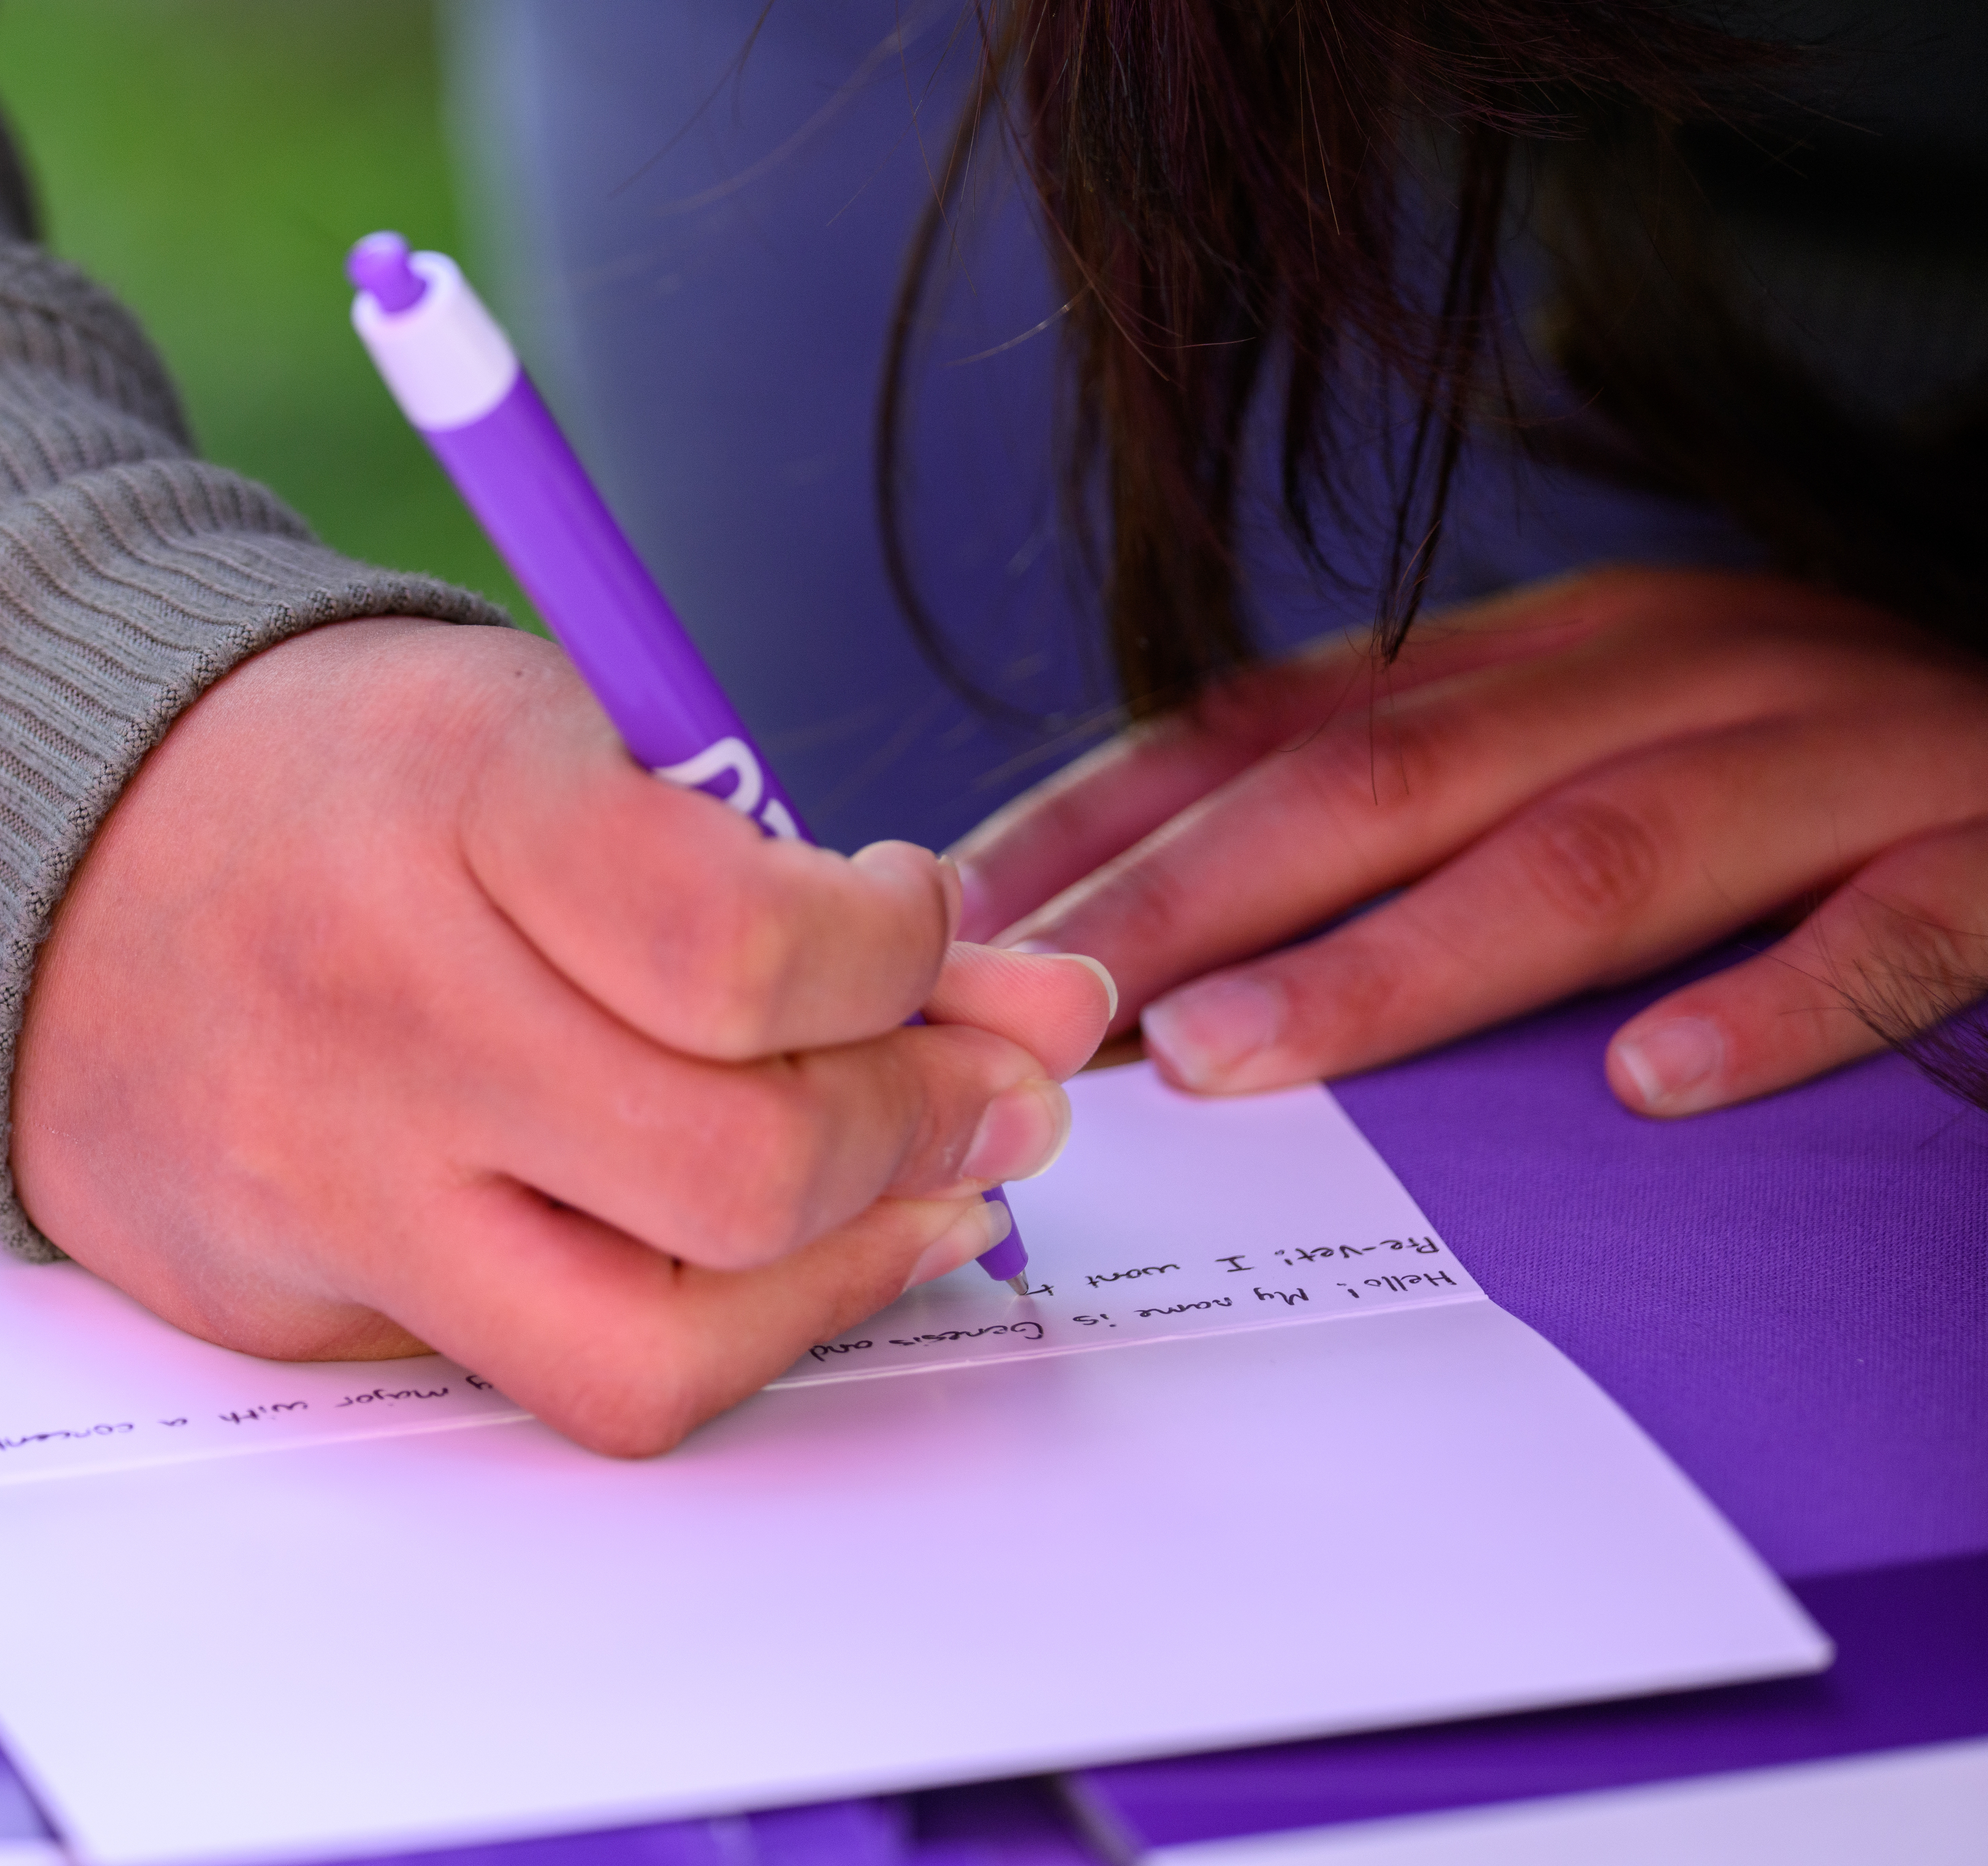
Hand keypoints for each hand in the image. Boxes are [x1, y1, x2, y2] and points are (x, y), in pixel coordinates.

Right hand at [13, 619, 1114, 1454]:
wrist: (57, 848)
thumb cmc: (345, 779)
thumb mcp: (561, 741)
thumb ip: (791, 880)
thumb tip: (1025, 1009)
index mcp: (455, 804)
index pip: (747, 955)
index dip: (901, 959)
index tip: (916, 924)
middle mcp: (377, 1009)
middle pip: (735, 1171)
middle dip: (924, 1135)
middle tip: (985, 1088)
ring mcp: (319, 1182)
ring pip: (655, 1349)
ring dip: (843, 1278)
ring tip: (912, 1197)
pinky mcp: (289, 1304)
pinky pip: (549, 1378)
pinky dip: (704, 1327)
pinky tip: (759, 1252)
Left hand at [952, 568, 1987, 1114]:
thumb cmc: (1794, 762)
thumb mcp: (1578, 736)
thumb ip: (1399, 805)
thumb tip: (1165, 921)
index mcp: (1549, 653)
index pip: (1271, 725)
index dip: (1106, 816)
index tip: (964, 918)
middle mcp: (1667, 675)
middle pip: (1384, 785)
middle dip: (1192, 900)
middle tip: (1039, 1007)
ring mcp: (1837, 761)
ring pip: (1591, 853)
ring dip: (1400, 961)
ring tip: (1239, 1053)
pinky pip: (1885, 929)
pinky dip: (1772, 1000)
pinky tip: (1656, 1081)